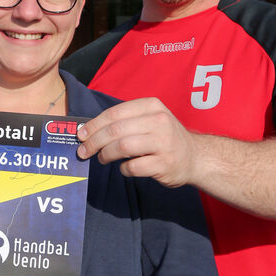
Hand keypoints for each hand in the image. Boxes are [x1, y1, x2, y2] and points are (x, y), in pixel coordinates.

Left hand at [76, 98, 196, 187]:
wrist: (195, 157)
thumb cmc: (164, 137)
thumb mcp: (149, 119)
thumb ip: (124, 121)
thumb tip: (89, 131)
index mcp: (151, 106)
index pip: (114, 113)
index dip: (94, 125)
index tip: (80, 135)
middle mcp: (159, 121)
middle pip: (115, 130)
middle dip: (94, 142)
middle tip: (83, 151)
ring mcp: (163, 143)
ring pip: (122, 147)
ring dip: (105, 154)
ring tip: (102, 158)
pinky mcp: (164, 164)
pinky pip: (132, 167)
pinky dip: (123, 169)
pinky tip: (124, 168)